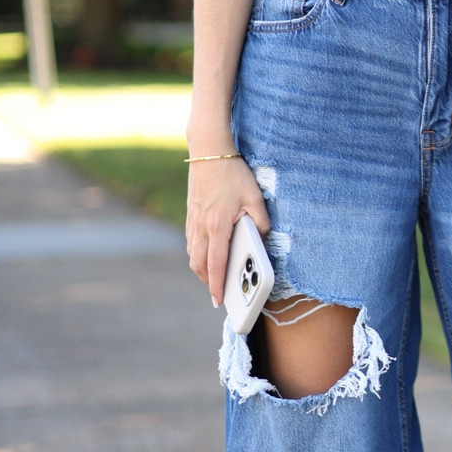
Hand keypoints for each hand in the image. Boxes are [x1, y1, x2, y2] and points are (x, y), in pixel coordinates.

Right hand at [185, 155, 270, 306]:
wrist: (208, 151)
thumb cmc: (233, 173)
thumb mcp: (255, 196)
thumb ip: (261, 221)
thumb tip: (261, 239)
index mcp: (218, 225)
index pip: (217, 263)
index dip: (217, 285)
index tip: (218, 301)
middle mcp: (202, 226)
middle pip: (199, 264)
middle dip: (208, 282)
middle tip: (218, 294)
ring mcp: (193, 220)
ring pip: (193, 254)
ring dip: (202, 269)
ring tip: (214, 278)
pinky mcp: (191, 214)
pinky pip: (191, 241)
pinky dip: (198, 253)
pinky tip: (207, 254)